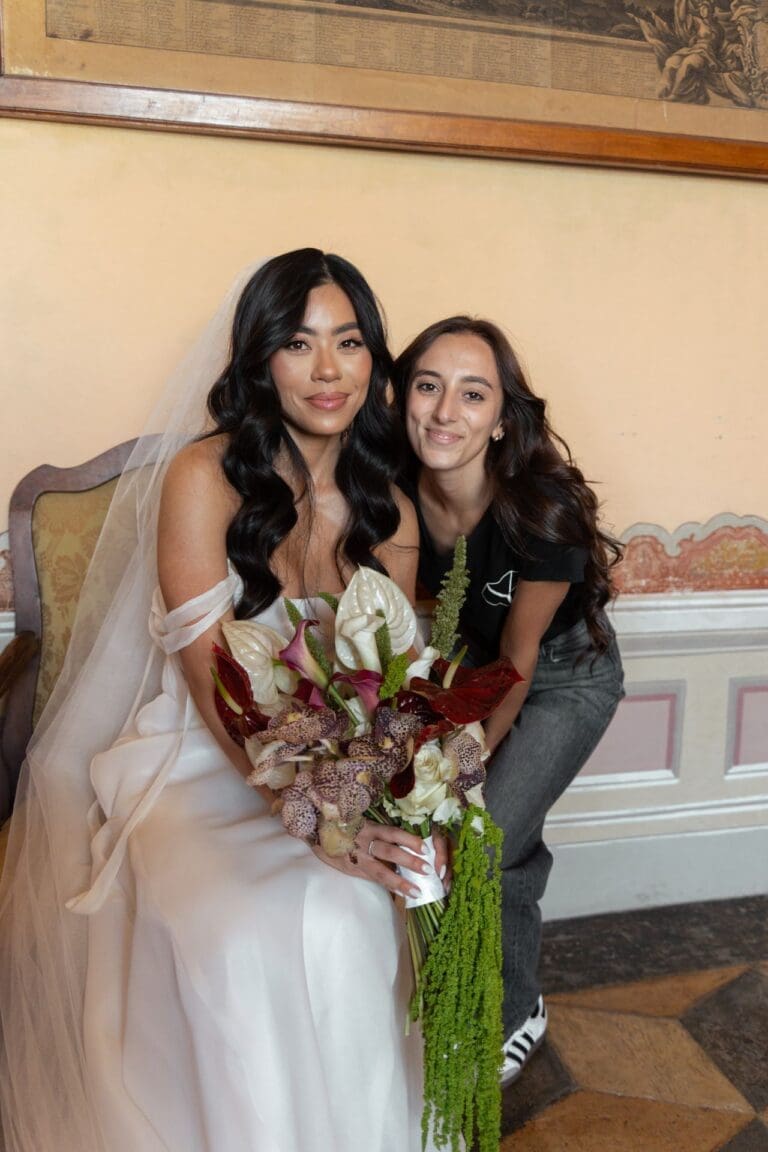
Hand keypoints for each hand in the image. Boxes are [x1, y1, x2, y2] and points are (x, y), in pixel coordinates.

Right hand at [311, 820, 445, 898]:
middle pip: (389, 851)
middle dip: (409, 861)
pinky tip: (399, 893)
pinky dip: (387, 886)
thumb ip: (378, 833)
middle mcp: (364, 842)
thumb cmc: (344, 826)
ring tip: (416, 891)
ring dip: (400, 881)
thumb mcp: (361, 824)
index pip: (392, 833)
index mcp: (369, 828)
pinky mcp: (351, 869)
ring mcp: (357, 858)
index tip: (426, 848)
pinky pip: (372, 879)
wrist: (316, 832)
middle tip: (428, 869)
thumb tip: (404, 844)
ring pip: (381, 871)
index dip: (409, 839)